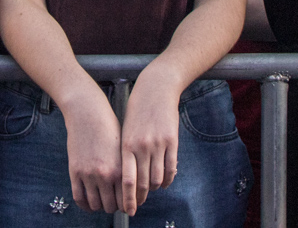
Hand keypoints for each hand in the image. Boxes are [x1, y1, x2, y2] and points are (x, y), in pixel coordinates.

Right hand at [61, 91, 122, 212]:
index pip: (127, 199)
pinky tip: (89, 203)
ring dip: (100, 206)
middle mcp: (105, 174)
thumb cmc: (108, 126)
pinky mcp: (75, 172)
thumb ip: (126, 169)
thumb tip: (130, 190)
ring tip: (103, 201)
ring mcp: (88, 174)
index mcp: (121, 168)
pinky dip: (85, 205)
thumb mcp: (123, 148)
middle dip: (115, 207)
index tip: (129, 205)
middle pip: (111, 205)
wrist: (87, 112)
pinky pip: (79, 198)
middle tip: (116, 203)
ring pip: (95, 204)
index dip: (129, 205)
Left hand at [119, 67, 182, 214]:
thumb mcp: (125, 130)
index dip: (128, 198)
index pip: (127, 180)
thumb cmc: (137, 110)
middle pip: (143, 183)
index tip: (128, 210)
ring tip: (150, 189)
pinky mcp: (172, 141)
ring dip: (154, 188)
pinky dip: (167, 179)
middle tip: (138, 203)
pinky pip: (171, 168)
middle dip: (140, 197)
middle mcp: (142, 147)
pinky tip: (164, 181)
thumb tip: (127, 179)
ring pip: (158, 179)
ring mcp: (158, 144)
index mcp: (126, 145)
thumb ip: (126, 153)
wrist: (155, 89)